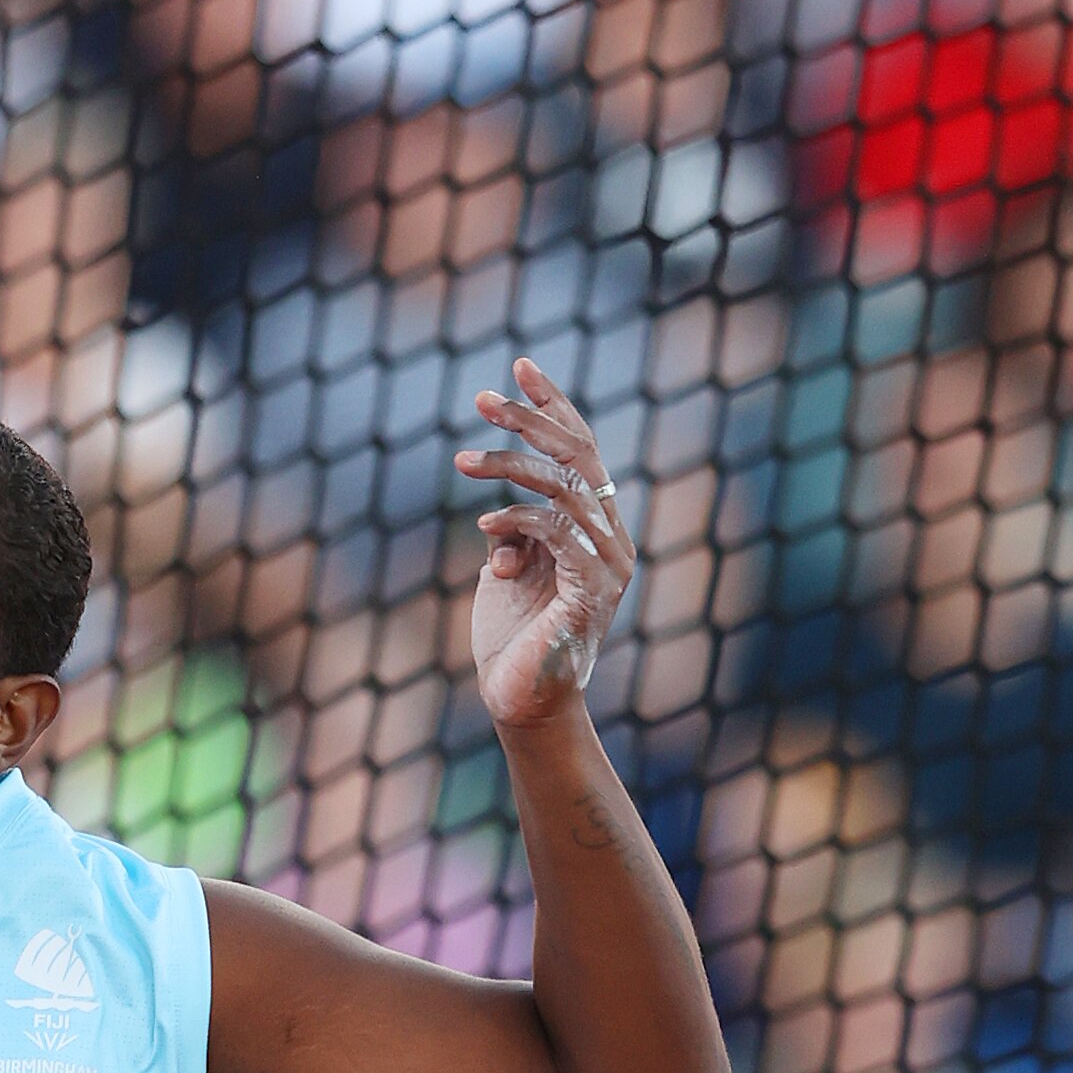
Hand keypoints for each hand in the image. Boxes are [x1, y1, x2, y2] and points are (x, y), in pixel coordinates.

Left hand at [455, 360, 634, 734]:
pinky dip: (516, 523)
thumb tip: (499, 520)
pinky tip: (484, 531)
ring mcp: (607, 563)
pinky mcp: (592, 590)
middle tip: (484, 398)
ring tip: (461, 460)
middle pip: (578, 455)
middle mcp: (611, 536)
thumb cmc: (513, 639)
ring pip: (562, 487)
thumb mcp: (510, 569)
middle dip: (531, 420)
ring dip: (507, 467)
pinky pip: (557, 532)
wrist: (523, 704)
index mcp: (596, 524)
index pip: (581, 449)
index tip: (520, 369)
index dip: (553, 406)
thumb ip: (515, 533)